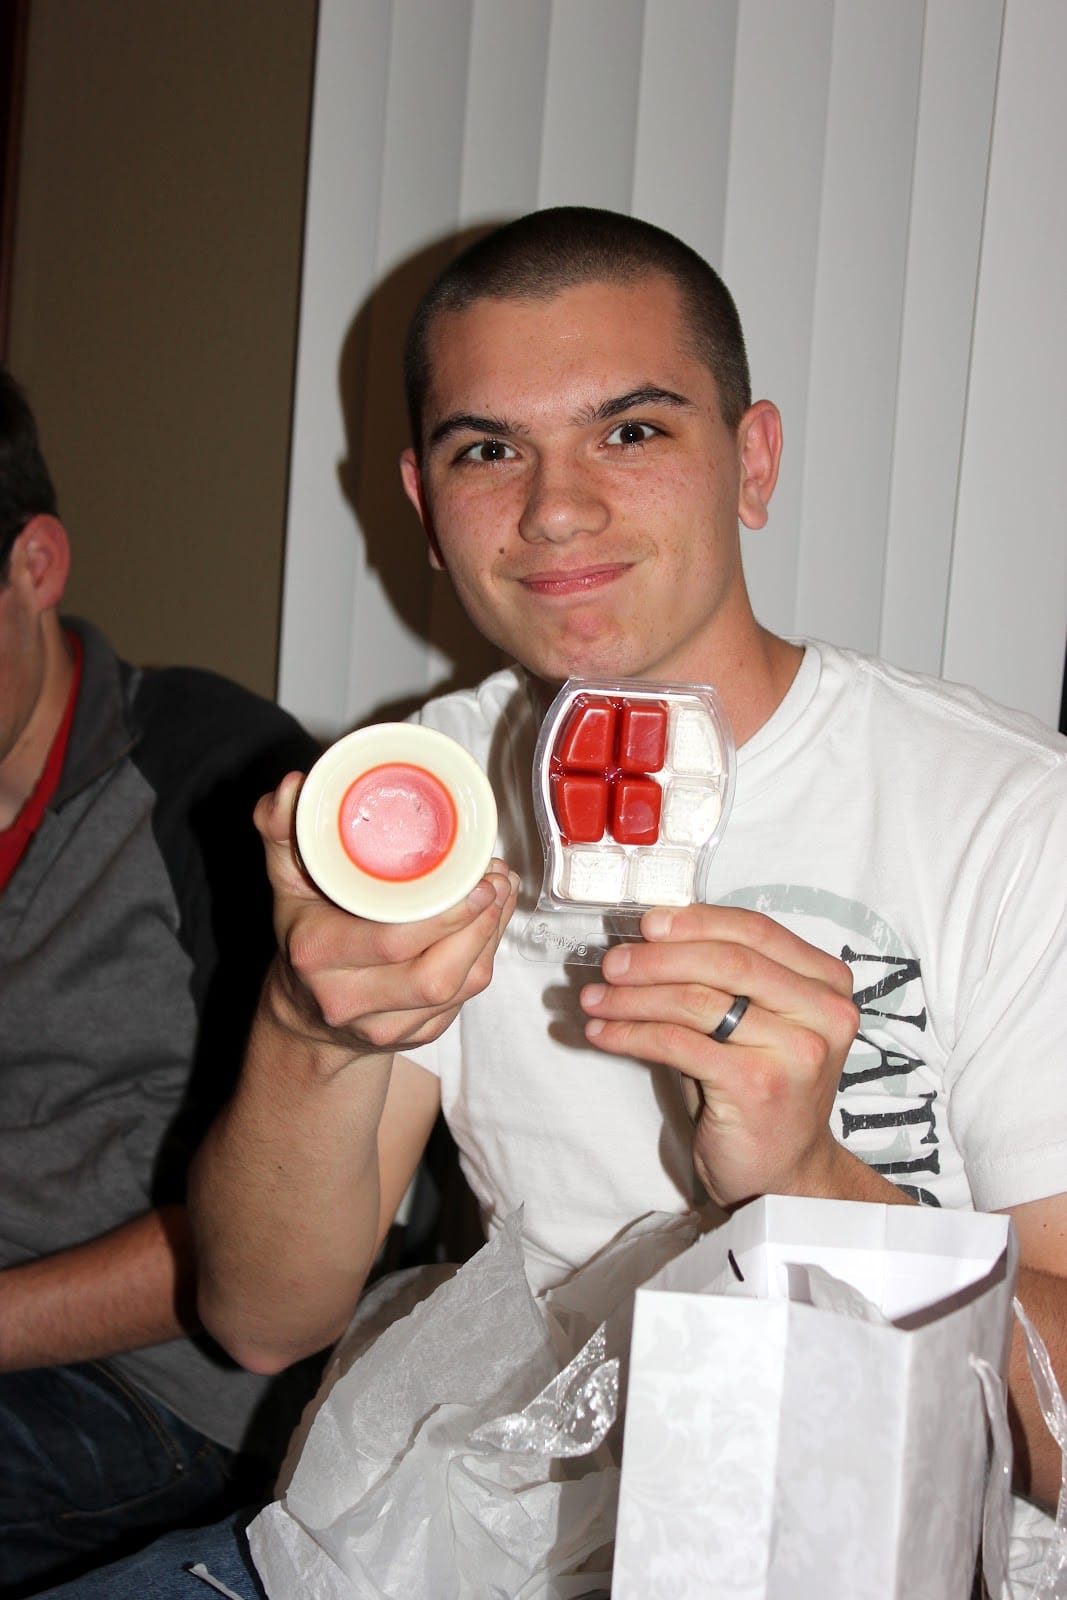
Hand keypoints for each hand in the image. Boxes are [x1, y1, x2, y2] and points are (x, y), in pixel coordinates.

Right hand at [255, 773, 518, 1062]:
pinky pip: (463, 1002)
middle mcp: (347, 999)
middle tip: (495, 881)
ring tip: (500, 895)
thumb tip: (294, 786)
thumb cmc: (304, 932)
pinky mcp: (415, 1038)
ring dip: (488, 939)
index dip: (444, 913)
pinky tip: (490, 924)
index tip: (475, 877)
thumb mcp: (286, 878)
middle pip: (432, 975)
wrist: (305, 1012)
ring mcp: (383, 1027)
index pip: (389, 941)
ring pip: (457, 990)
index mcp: (316, 953)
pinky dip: (484, 958)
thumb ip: (283, 830)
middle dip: (477, 926)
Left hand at [580, 904, 858, 1207]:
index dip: (696, 921)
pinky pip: (679, 1044)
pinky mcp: (758, 1086)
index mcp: (826, 984)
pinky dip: (632, 1033)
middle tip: (613, 963)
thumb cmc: (761, 1089)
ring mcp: (796, 1051)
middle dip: (658, 957)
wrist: (786, 1173)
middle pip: (727, 961)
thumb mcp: (756, 1023)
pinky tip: (603, 1033)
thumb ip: (726, 979)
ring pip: (698, 1001)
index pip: (756, 930)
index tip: (648, 923)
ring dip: (634, 997)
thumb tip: (651, 942)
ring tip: (596, 998)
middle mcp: (823, 1014)